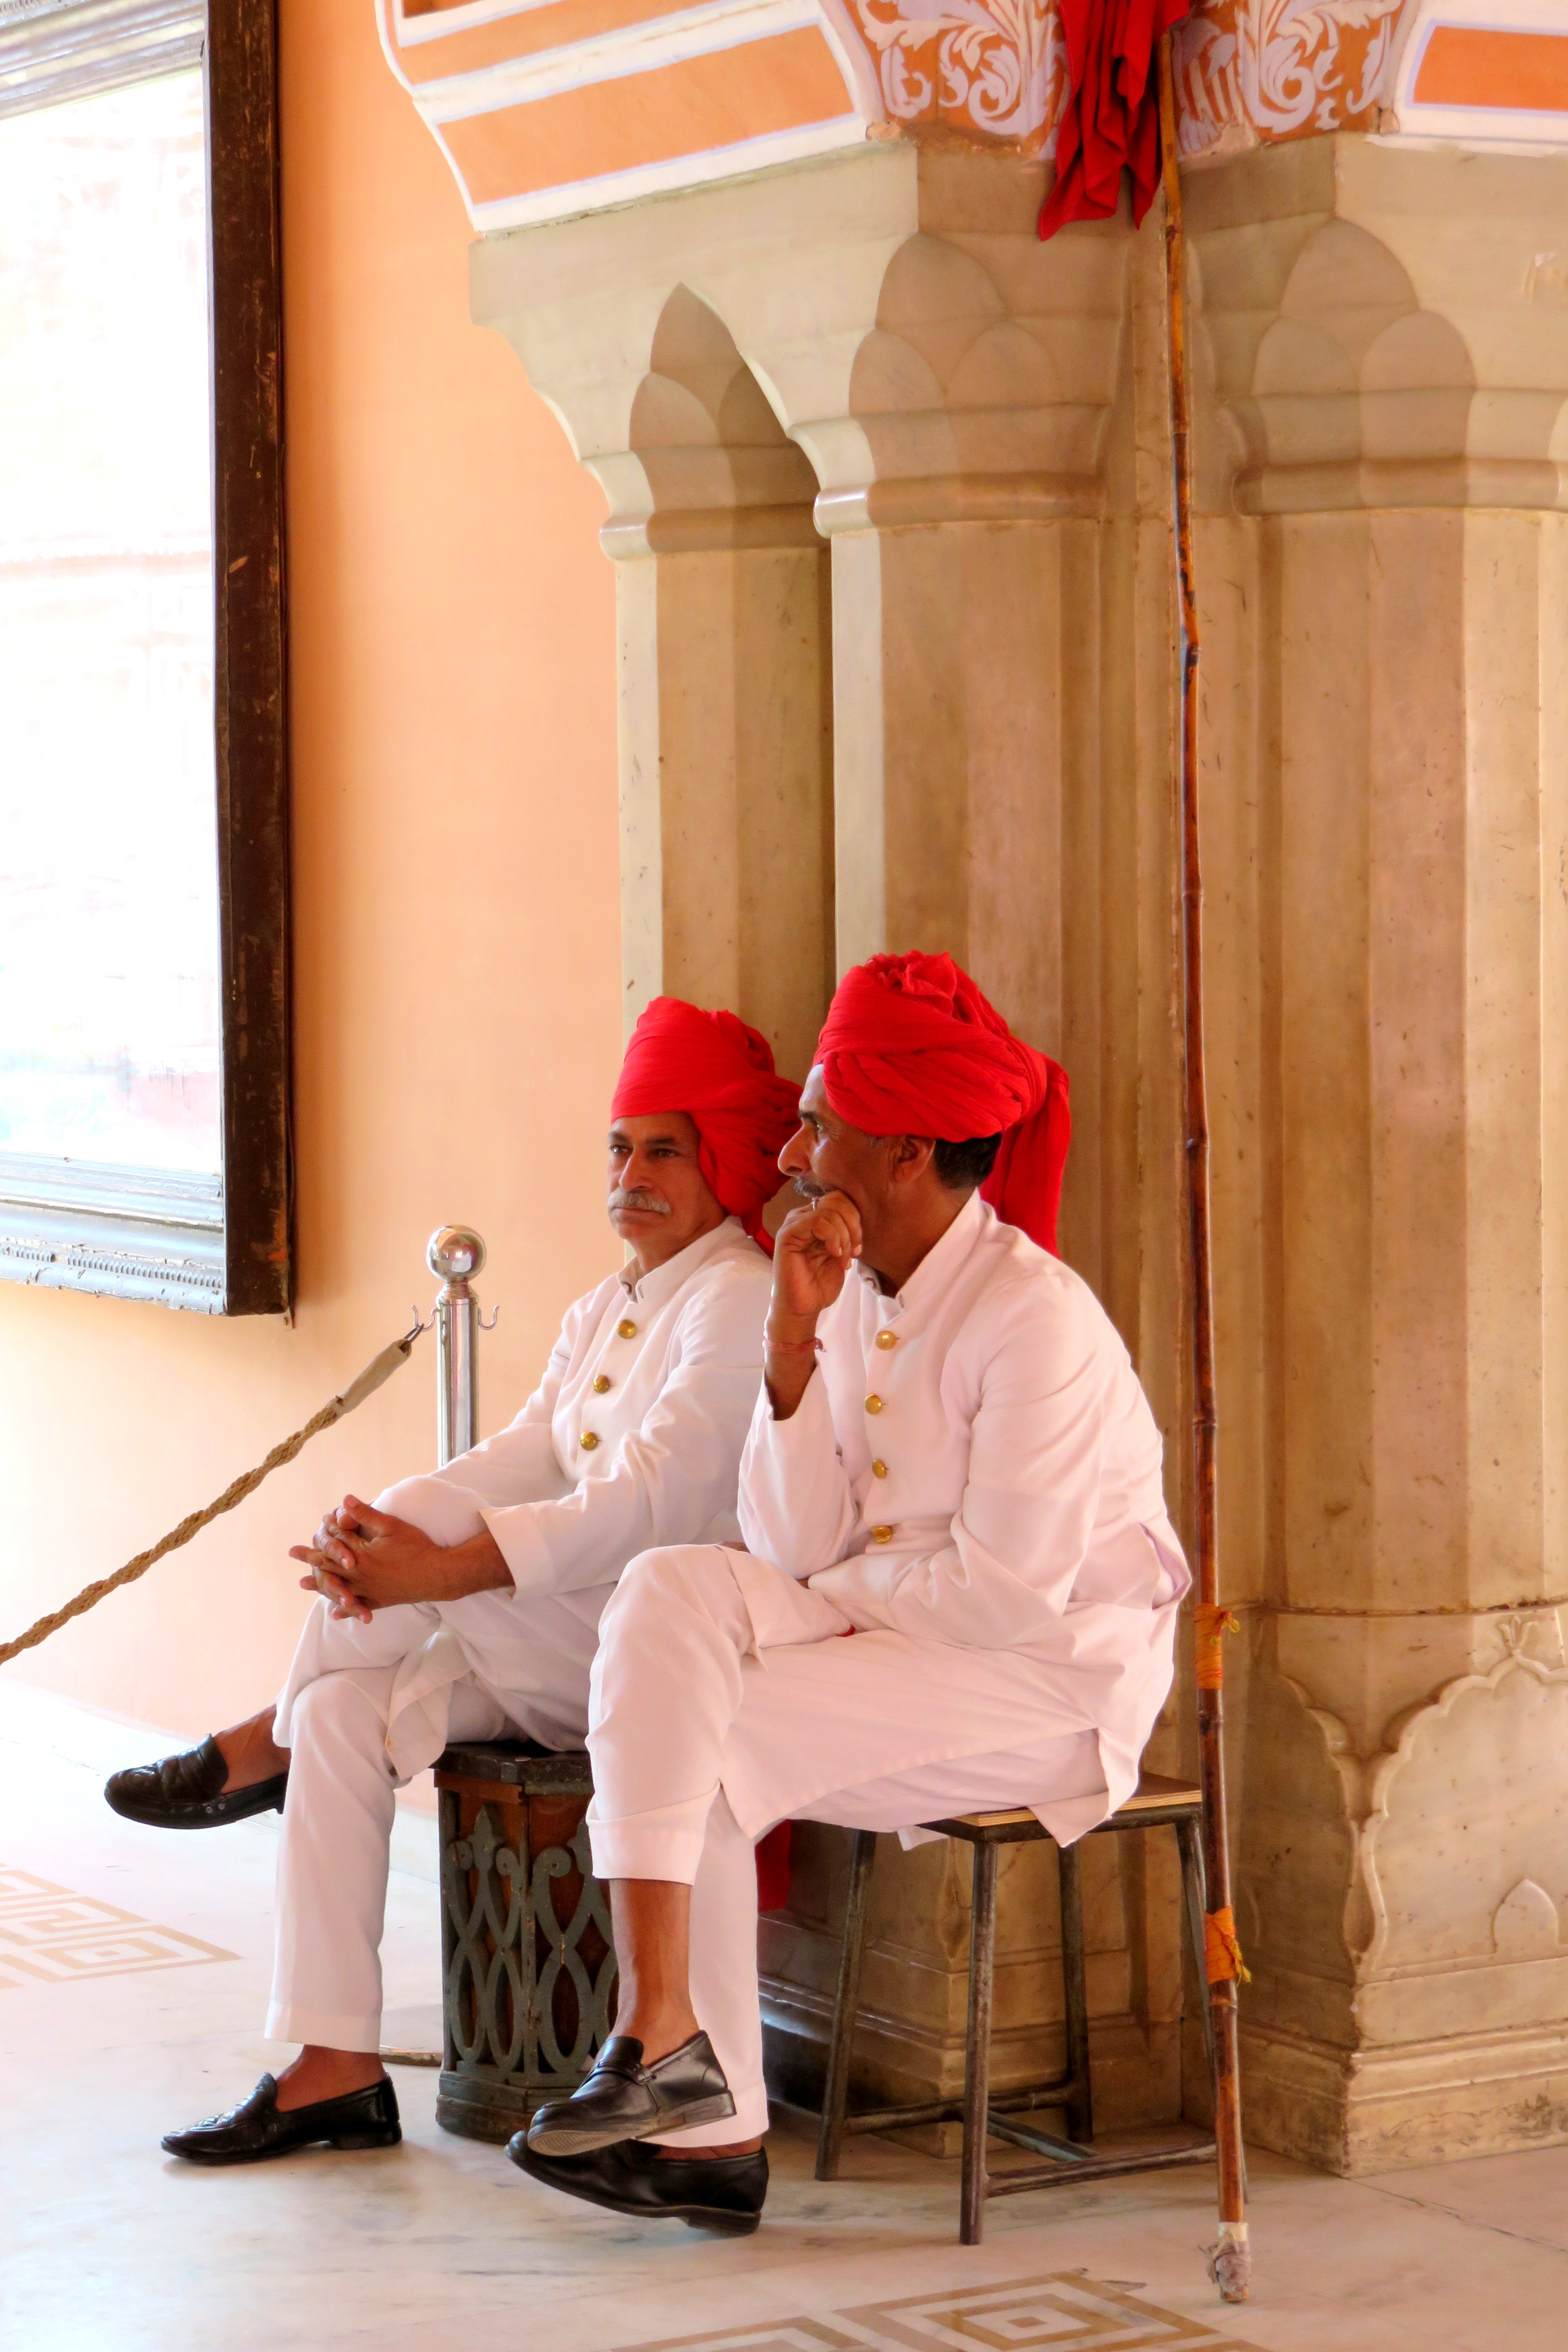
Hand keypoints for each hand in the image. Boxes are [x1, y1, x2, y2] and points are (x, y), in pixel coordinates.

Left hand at [289, 1495, 509, 1619]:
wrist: (436, 1574)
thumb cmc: (416, 1547)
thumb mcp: (391, 1526)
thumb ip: (365, 1514)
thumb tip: (343, 1501)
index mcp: (361, 1555)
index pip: (336, 1543)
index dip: (321, 1536)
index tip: (304, 1535)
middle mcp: (360, 1575)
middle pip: (330, 1566)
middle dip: (311, 1559)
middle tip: (292, 1554)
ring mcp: (369, 1590)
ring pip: (339, 1587)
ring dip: (320, 1584)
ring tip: (304, 1584)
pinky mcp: (380, 1600)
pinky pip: (358, 1606)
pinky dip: (345, 1609)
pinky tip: (336, 1614)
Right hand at [770, 1190, 862, 1324]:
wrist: (804, 1307)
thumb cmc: (821, 1283)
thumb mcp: (841, 1252)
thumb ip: (845, 1231)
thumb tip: (856, 1214)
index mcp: (816, 1218)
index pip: (840, 1199)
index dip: (855, 1218)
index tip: (859, 1246)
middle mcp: (803, 1216)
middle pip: (837, 1200)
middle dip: (853, 1226)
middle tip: (854, 1252)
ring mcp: (794, 1224)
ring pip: (829, 1211)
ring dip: (844, 1236)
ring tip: (843, 1258)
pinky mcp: (787, 1234)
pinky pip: (817, 1220)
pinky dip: (833, 1236)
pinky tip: (833, 1254)